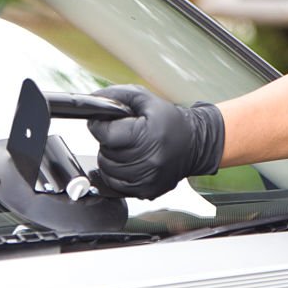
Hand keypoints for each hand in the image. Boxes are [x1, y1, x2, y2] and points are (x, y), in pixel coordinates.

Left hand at [86, 85, 224, 199]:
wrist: (195, 144)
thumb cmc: (170, 121)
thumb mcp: (145, 99)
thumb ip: (116, 96)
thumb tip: (92, 99)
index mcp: (146, 135)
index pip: (105, 134)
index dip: (101, 126)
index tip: (105, 123)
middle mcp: (148, 160)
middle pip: (105, 153)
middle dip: (109, 142)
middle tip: (124, 135)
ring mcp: (147, 179)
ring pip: (107, 170)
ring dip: (111, 158)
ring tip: (128, 148)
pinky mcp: (146, 191)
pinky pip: (116, 186)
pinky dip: (117, 174)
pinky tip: (130, 162)